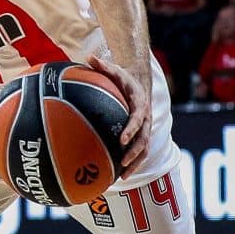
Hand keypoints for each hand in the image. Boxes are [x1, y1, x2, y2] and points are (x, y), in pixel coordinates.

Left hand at [87, 55, 151, 178]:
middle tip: (122, 162)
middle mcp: (145, 118)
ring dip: (135, 163)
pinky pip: (139, 151)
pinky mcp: (141, 134)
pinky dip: (132, 163)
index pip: (137, 119)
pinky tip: (119, 174)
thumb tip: (89, 57)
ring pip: (144, 149)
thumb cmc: (122, 77)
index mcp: (140, 103)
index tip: (122, 139)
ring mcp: (145, 128)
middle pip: (143, 139)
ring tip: (122, 176)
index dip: (131, 129)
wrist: (139, 82)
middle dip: (134, 152)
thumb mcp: (114, 70)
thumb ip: (102, 65)